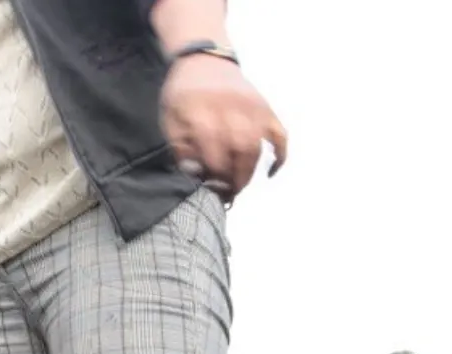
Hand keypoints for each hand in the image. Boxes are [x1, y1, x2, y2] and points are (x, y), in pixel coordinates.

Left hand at [160, 53, 287, 202]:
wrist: (205, 61)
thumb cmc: (184, 94)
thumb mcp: (170, 118)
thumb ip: (180, 146)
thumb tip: (193, 173)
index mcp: (204, 114)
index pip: (213, 154)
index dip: (213, 176)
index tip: (208, 190)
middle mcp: (233, 111)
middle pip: (239, 153)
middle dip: (233, 180)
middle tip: (226, 195)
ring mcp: (253, 110)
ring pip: (257, 148)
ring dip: (249, 173)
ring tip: (238, 187)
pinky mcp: (267, 109)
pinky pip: (280, 135)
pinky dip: (280, 155)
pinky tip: (271, 171)